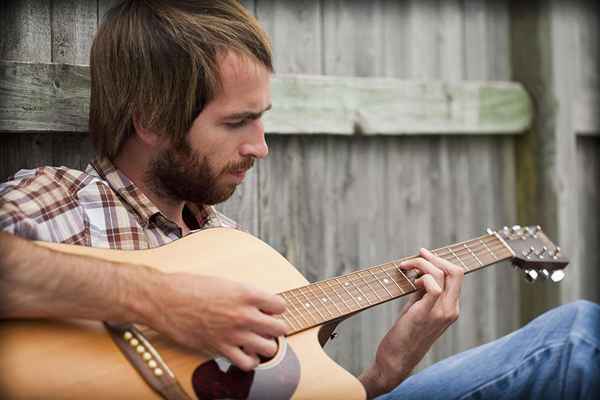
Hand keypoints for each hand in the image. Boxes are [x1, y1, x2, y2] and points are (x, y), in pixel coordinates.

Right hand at [139, 273, 286, 370]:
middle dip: (275, 327)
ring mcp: (233, 333)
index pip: (280, 305)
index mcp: (246, 293)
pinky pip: (247, 363)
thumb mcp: (224, 282)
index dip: (275, 308)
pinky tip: (245, 353)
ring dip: (265, 345)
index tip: (268, 309)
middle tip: (266, 326)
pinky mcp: (220, 348)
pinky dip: (249, 361)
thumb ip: (243, 294)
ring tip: (257, 340)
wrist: (164, 299)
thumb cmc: (189, 286)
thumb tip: (258, 304)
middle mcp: (244, 314)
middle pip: (280, 328)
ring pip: (269, 348)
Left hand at [358, 248, 463, 397]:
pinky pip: (432, 287)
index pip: (456, 275)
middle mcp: (451, 310)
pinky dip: (421, 277)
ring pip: (443, 274)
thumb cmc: (404, 333)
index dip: (440, 260)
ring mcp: (441, 313)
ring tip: (405, 267)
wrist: (396, 360)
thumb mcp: (417, 308)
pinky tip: (410, 282)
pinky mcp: (426, 315)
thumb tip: (421, 270)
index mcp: (451, 308)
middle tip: (416, 256)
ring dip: (422, 264)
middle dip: (434, 258)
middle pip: (456, 271)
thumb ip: (423, 292)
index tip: (422, 255)